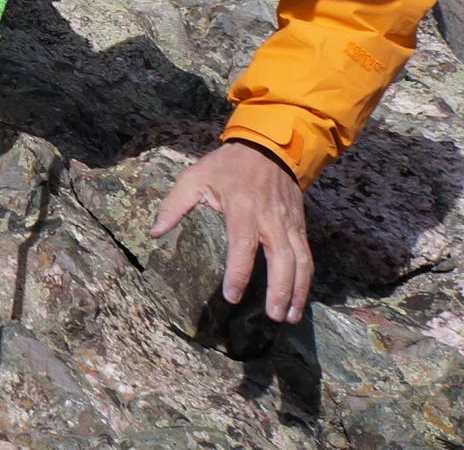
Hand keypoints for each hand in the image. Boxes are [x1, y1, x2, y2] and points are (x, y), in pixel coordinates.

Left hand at [152, 141, 311, 322]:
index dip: (239, 272)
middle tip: (273, 316)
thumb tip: (156, 232)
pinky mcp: (300, 226)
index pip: (243, 244)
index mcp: (242, 207)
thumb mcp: (195, 176)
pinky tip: (298, 300)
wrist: (269, 147)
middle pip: (281, 258)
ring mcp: (289, 223)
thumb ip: (175, 204)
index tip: (232, 296)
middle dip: (280, 289)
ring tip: (288, 317)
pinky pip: (307, 256)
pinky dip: (306, 279)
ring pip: (300, 260)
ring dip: (297, 290)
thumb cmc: (228, 166)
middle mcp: (270, 218)